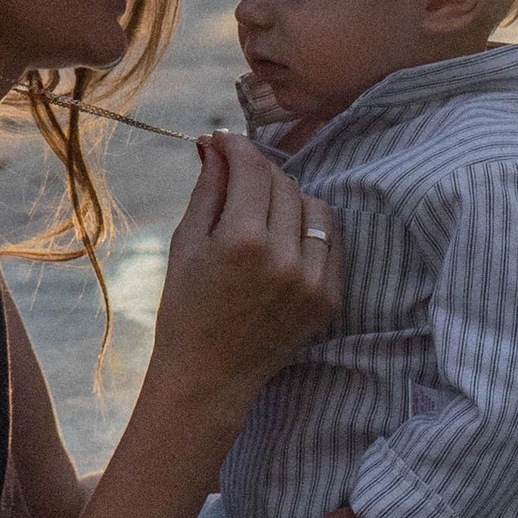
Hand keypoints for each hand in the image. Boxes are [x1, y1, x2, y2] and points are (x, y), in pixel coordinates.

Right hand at [148, 133, 340, 416]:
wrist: (209, 377)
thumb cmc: (185, 309)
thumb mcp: (186, 244)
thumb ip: (208, 190)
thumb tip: (217, 146)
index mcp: (243, 241)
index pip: (252, 168)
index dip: (236, 146)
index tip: (223, 141)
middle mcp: (285, 258)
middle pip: (284, 183)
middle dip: (258, 171)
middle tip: (237, 176)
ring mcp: (313, 281)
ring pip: (314, 207)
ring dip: (288, 199)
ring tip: (261, 213)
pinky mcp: (329, 299)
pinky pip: (331, 241)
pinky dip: (310, 230)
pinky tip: (284, 240)